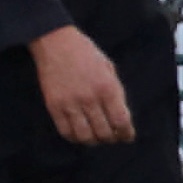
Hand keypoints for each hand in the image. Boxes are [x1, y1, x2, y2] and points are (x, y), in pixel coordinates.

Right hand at [29, 25, 134, 145]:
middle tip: (113, 137)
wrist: (56, 42)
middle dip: (112, 138)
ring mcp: (70, 103)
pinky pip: (66, 132)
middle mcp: (89, 98)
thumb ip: (116, 94)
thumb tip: (122, 120)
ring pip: (85, 136)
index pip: (121, 121)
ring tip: (97, 136)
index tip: (127, 136)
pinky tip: (80, 133)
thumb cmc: (86, 54)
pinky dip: (75, 138)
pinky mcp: (54, 106)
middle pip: (104, 132)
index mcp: (107, 88)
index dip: (126, 133)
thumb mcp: (109, 70)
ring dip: (94, 141)